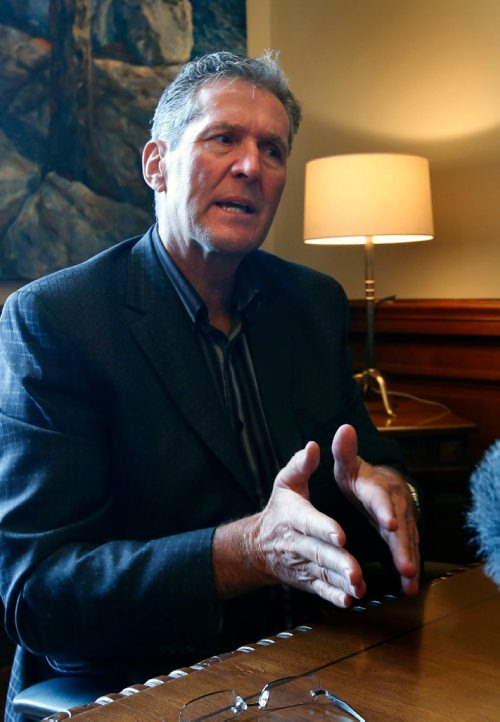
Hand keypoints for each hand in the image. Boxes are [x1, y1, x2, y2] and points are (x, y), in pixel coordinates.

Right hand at [251, 441, 365, 607]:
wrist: (258, 545)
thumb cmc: (280, 510)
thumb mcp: (285, 483)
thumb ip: (300, 465)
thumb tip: (313, 447)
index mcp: (294, 517)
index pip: (310, 523)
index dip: (324, 529)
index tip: (341, 535)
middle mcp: (297, 543)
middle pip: (319, 554)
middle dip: (339, 563)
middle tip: (357, 571)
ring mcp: (302, 564)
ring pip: (323, 575)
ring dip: (341, 582)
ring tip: (359, 586)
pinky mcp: (307, 580)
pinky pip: (321, 590)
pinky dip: (334, 597)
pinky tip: (349, 601)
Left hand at [332, 424, 419, 595]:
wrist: (382, 483)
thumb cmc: (359, 475)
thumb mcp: (348, 463)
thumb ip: (344, 450)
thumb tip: (344, 428)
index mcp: (377, 486)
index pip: (382, 498)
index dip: (386, 511)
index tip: (390, 525)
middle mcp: (394, 503)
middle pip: (401, 526)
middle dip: (403, 546)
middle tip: (405, 566)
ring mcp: (402, 520)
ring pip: (408, 541)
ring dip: (410, 560)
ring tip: (409, 580)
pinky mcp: (405, 534)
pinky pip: (409, 550)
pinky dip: (410, 567)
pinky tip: (409, 587)